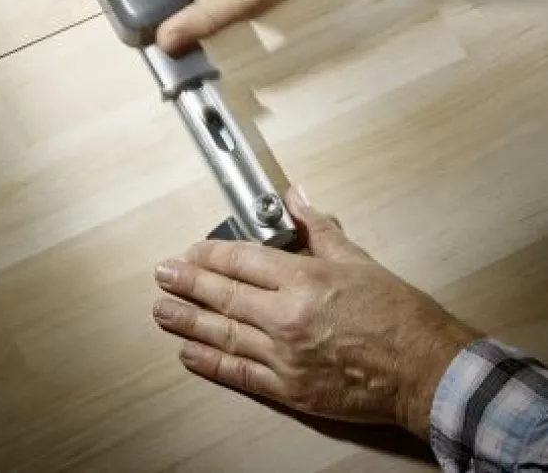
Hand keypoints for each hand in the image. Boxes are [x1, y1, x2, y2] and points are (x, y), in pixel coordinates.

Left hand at [152, 189, 477, 438]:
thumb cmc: (398, 316)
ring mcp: (286, 356)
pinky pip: (241, 374)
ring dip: (188, 321)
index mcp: (304, 279)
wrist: (425, 370)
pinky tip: (190, 353)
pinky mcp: (291, 390)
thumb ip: (318, 228)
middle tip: (163, 274)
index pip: (242, 259)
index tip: (193, 250)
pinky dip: (212, 363)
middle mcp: (287, 317)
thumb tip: (296, 198)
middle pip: (224, 295)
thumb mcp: (357, 259)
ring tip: (163, 311)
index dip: (211, 253)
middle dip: (189, 282)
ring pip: (225, 334)